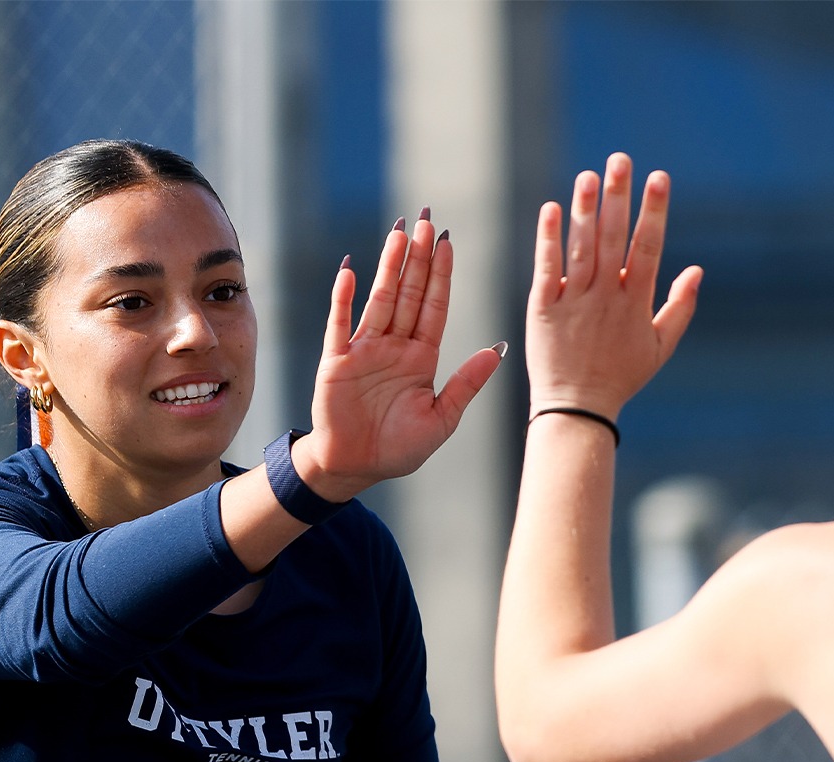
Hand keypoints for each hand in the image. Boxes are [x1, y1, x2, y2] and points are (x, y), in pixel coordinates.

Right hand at [296, 215, 503, 499]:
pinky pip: (340, 324)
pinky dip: (344, 299)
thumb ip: (466, 384)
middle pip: (408, 293)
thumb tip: (497, 350)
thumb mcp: (442, 419)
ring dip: (388, 267)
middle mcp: (394, 346)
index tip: (448, 242)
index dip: (441, 275)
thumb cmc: (399, 448)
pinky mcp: (335, 361)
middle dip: (418, 258)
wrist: (356, 468)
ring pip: (380, 300)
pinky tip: (352, 271)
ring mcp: (364, 350)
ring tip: (398, 233)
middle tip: (426, 221)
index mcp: (422, 357)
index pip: (434, 307)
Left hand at [525, 153, 701, 420]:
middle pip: (614, 239)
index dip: (654, 211)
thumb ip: (680, 307)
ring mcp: (575, 302)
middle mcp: (606, 298)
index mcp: (636, 303)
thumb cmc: (621, 376)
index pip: (649, 248)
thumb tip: (698, 269)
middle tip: (621, 159)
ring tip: (588, 175)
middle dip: (619, 197)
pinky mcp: (544, 309)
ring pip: (582, 248)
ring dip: (585, 209)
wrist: (576, 409)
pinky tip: (552, 209)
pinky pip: (547, 268)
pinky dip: (549, 238)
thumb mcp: (661, 347)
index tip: (659, 178)